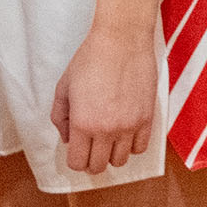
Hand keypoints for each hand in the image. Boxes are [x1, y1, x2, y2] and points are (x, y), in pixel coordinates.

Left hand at [49, 19, 157, 174]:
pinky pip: (140, 148)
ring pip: (120, 161)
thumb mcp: (63, 87)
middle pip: (98, 166)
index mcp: (82, 124)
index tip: (77, 149)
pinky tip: (125, 134)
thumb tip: (68, 138)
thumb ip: (60, 117)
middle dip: (91, 161)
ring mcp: (129, 126)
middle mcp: (106, 130)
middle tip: (91, 147)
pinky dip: (131, 146)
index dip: (75, 160)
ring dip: (112, 155)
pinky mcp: (147, 118)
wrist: (121, 40)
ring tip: (109, 140)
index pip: (78, 163)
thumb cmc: (89, 60)